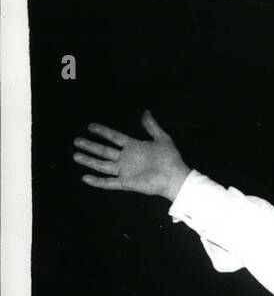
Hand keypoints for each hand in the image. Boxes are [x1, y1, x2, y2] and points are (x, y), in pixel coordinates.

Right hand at [73, 110, 189, 200]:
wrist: (174, 177)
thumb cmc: (170, 159)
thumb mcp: (162, 138)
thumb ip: (151, 126)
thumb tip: (146, 112)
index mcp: (133, 147)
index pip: (114, 137)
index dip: (102, 132)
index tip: (90, 126)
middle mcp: (126, 159)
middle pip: (104, 151)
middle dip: (90, 146)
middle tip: (77, 140)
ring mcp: (125, 171)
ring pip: (102, 165)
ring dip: (89, 161)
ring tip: (76, 155)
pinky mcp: (126, 183)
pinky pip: (109, 182)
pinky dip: (97, 181)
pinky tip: (85, 177)